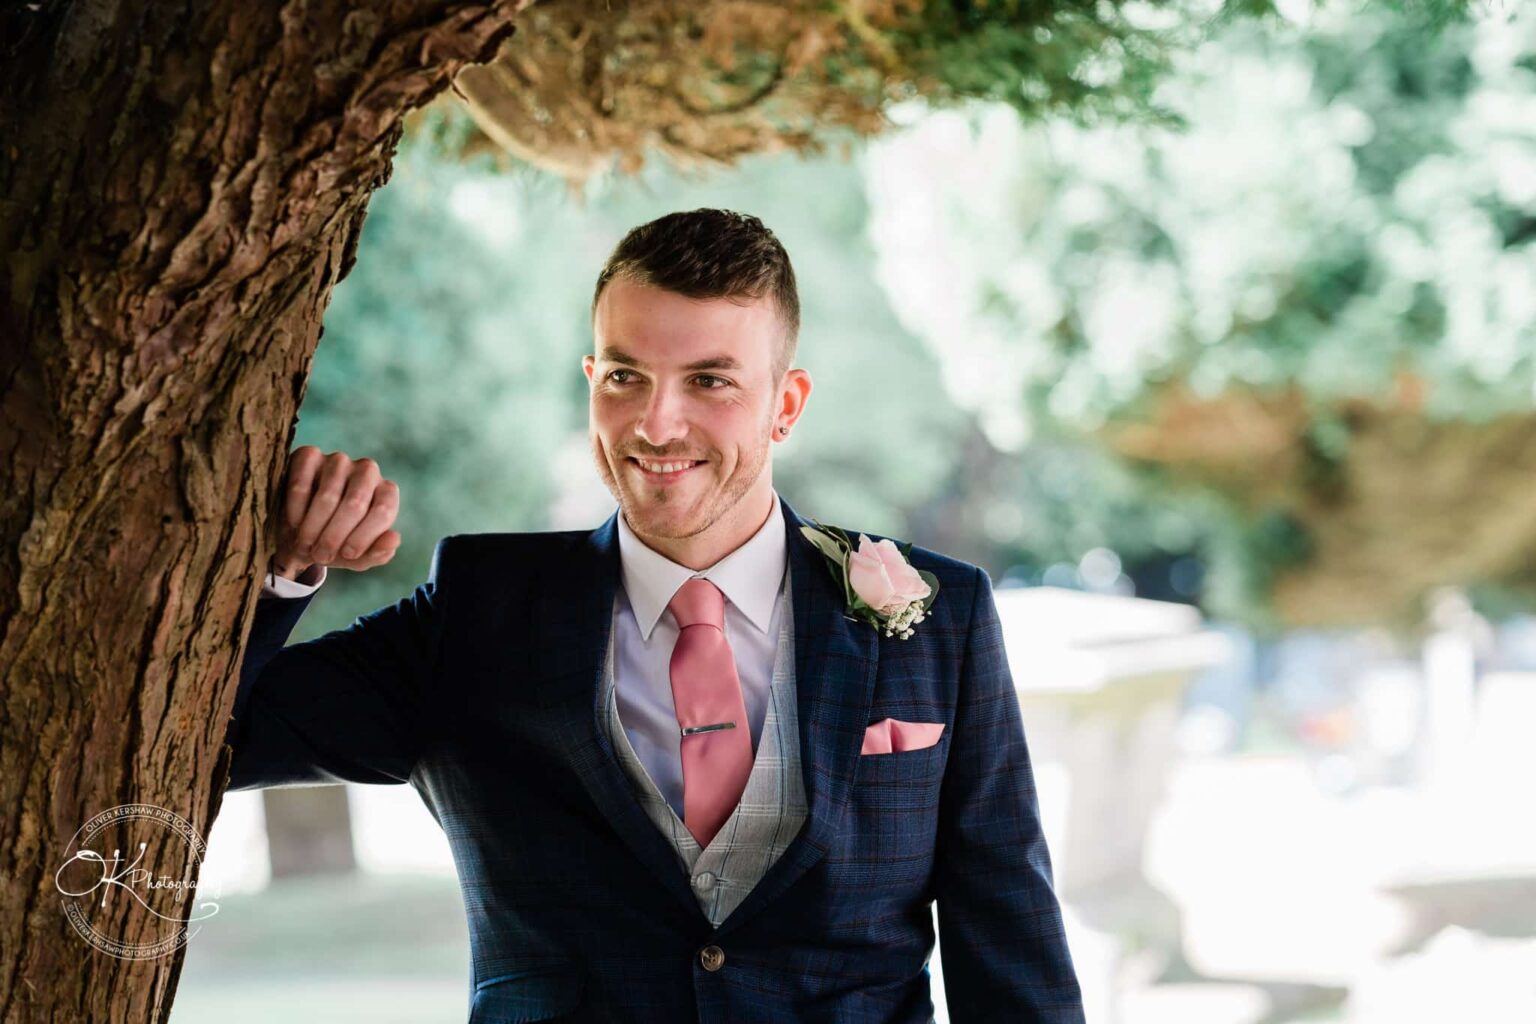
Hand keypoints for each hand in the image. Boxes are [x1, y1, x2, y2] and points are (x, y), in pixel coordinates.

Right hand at [272, 446, 400, 579]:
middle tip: (320, 556)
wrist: (299, 532)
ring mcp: (339, 460)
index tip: (347, 555)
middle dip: (334, 536)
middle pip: (355, 504)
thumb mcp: (357, 556)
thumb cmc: (336, 544)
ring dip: (313, 527)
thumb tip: (394, 539)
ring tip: (305, 544)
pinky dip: (296, 508)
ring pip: (328, 496)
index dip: (364, 537)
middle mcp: (367, 471)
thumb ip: (378, 552)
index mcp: (387, 492)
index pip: (383, 511)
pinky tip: (295, 523)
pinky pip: (302, 483)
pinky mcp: (309, 456)